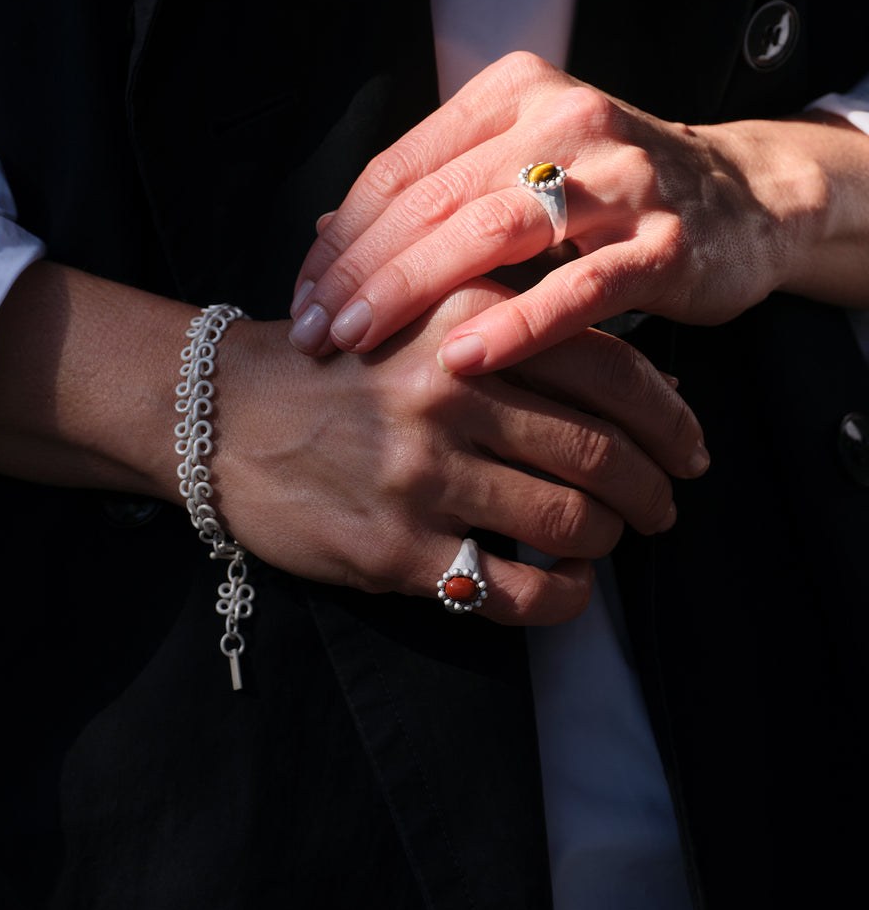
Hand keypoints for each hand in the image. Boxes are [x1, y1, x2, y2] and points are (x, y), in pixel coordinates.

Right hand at [214, 282, 708, 625]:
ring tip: (607, 541)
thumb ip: (515, 327)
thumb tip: (640, 379)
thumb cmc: (334, 363)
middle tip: (662, 506)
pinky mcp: (394, 548)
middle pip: (602, 452)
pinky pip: (513, 588)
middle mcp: (450, 393)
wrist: (219, 413)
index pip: (610, 369)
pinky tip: (563, 587)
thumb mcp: (418, 312)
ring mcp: (421, 475)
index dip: (670, 417)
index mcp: (465, 321)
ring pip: (570, 522)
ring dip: (608, 541)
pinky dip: (562, 598)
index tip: (690, 447)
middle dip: (652, 490)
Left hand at [288, 52, 864, 373]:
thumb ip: (438, 190)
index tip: (304, 295)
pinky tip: (461, 359)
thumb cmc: (610, 192)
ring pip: (491, 231)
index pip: (401, 166)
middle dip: (361, 271)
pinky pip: (577, 286)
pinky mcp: (665, 240)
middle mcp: (563, 120)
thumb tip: (330, 233)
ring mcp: (619, 177)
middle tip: (315, 332)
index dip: (343, 236)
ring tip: (360, 343)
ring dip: (414, 291)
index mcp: (514, 94)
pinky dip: (514, 323)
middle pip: (434, 198)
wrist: (745, 197)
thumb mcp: (522, 168)